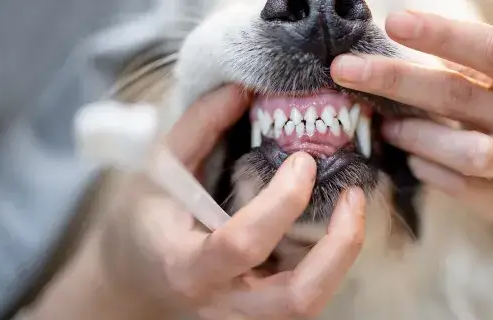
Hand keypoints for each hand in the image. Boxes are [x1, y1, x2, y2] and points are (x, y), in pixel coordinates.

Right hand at [99, 85, 366, 318]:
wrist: (139, 273)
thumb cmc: (146, 218)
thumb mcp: (159, 168)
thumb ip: (199, 127)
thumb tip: (243, 89)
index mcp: (187, 265)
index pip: (241, 244)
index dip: (281, 203)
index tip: (303, 161)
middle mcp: (223, 301)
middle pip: (297, 299)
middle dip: (338, 247)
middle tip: (353, 195)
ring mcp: (247, 314)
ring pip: (312, 304)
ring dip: (343, 256)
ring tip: (353, 206)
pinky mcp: (265, 312)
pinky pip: (310, 294)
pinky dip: (331, 259)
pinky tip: (335, 222)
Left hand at [330, 11, 492, 225]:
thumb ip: (464, 65)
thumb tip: (390, 46)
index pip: (492, 49)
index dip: (441, 35)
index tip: (393, 22)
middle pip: (459, 96)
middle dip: (395, 81)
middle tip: (345, 70)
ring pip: (464, 150)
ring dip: (414, 135)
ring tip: (386, 127)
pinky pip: (458, 187)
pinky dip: (426, 169)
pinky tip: (413, 159)